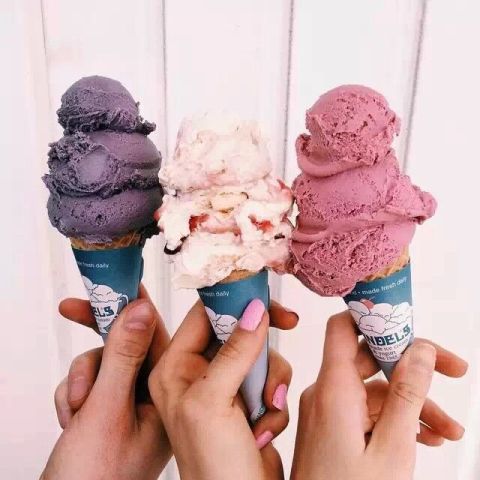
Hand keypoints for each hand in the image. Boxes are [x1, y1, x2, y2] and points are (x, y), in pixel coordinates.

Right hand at [42, 287, 170, 479]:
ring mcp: (132, 405)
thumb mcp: (107, 409)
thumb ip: (124, 356)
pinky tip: (71, 421)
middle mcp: (156, 395)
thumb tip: (142, 308)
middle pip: (129, 344)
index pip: (158, 333)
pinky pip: (90, 383)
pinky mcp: (111, 412)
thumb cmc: (95, 478)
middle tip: (73, 308)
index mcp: (169, 392)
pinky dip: (74, 395)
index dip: (138, 304)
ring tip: (76, 411)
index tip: (118, 280)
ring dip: (82, 379)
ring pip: (105, 362)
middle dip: (101, 338)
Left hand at [148, 299, 297, 479]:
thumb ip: (233, 353)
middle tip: (285, 330)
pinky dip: (274, 402)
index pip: (204, 314)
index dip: (234, 301)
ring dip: (270, 381)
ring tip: (264, 411)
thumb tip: (253, 311)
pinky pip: (270, 380)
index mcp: (175, 368)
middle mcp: (197, 375)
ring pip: (258, 356)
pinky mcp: (245, 403)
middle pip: (237, 332)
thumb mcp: (213, 403)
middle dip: (260, 348)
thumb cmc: (212, 469)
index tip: (265, 299)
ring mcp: (223, 389)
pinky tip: (263, 431)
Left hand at [291, 312, 467, 479]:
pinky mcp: (332, 428)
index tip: (412, 322)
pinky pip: (366, 412)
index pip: (344, 328)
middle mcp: (326, 392)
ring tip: (450, 430)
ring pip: (374, 390)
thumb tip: (420, 348)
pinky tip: (427, 438)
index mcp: (333, 389)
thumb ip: (408, 395)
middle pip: (370, 358)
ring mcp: (328, 411)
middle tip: (452, 373)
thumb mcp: (392, 448)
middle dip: (413, 365)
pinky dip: (396, 419)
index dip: (375, 316)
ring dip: (413, 403)